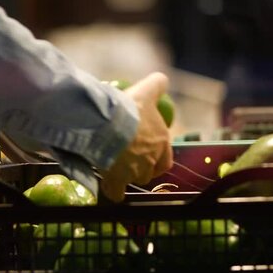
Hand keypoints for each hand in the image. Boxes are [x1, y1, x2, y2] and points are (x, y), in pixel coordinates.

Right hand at [100, 72, 172, 201]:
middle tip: (130, 161)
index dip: (157, 157)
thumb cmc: (129, 108)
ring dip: (127, 177)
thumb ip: (157, 85)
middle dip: (143, 169)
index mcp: (161, 142)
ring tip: (115, 168)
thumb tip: (163, 79)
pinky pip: (116, 193)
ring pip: (133, 180)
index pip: (165, 158)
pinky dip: (112, 191)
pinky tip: (109, 187)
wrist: (107, 123)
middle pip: (149, 171)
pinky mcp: (118, 180)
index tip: (148, 153)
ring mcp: (135, 172)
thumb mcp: (146, 91)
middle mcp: (151, 160)